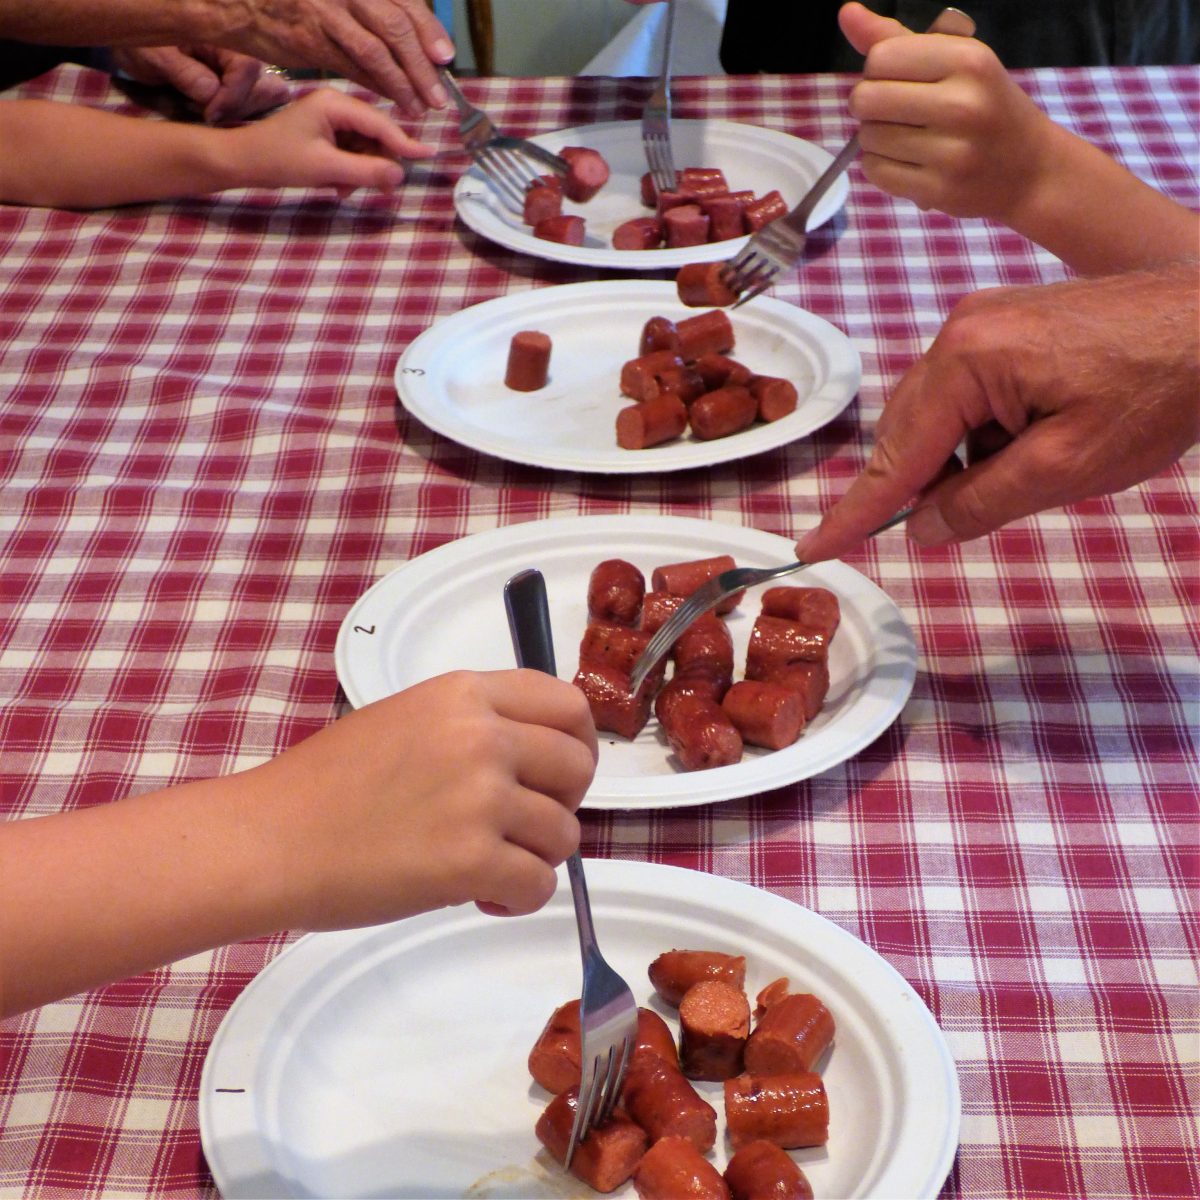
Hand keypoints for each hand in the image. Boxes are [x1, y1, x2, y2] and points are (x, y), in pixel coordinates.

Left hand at [109, 45, 291, 123]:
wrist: (130, 36)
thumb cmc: (138, 40)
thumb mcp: (154, 56)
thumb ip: (184, 73)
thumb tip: (212, 94)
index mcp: (219, 30)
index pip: (247, 68)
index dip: (233, 97)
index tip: (210, 115)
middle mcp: (237, 45)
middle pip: (259, 85)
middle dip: (236, 107)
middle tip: (206, 116)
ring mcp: (239, 62)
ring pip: (260, 95)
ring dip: (237, 111)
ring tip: (209, 114)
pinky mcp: (236, 77)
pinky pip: (251, 99)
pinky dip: (237, 110)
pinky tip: (217, 113)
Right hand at [211, 0, 454, 117]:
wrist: (234, 2)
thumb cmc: (288, 1)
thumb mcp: (333, 0)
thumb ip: (367, 13)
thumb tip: (407, 43)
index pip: (404, 1)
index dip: (429, 29)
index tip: (445, 56)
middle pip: (397, 25)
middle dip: (423, 63)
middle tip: (439, 93)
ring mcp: (327, 11)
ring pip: (379, 48)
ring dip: (405, 82)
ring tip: (420, 106)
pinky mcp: (311, 39)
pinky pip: (354, 65)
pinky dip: (378, 85)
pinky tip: (393, 100)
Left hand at [230, 88, 435, 193]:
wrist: (242, 162)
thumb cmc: (279, 161)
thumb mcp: (326, 169)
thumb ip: (366, 172)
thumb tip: (401, 175)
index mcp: (336, 104)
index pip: (380, 124)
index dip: (405, 143)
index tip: (429, 156)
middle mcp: (337, 105)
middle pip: (376, 135)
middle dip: (377, 163)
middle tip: (379, 190)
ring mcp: (332, 120)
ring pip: (366, 148)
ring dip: (362, 172)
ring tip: (345, 191)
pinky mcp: (327, 134)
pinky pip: (352, 153)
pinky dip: (350, 172)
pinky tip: (338, 187)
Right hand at [256, 670, 597, 929]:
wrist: (268, 840)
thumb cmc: (323, 786)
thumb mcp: (405, 720)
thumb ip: (471, 726)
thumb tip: (530, 762)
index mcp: (464, 693)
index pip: (567, 703)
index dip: (576, 743)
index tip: (558, 773)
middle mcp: (481, 736)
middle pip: (578, 767)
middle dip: (561, 803)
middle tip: (520, 827)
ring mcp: (479, 797)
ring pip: (565, 833)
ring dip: (536, 858)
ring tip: (487, 866)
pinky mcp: (470, 860)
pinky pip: (541, 886)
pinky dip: (518, 900)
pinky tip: (480, 896)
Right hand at [793, 265, 1199, 560]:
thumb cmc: (1158, 392)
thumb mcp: (1066, 469)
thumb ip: (981, 503)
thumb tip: (920, 530)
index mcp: (967, 361)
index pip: (896, 456)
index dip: (855, 511)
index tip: (812, 547)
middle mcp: (959, 331)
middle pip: (906, 432)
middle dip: (921, 482)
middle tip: (957, 520)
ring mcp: (981, 321)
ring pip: (935, 414)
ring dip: (959, 458)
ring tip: (1028, 467)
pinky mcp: (1006, 322)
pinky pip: (964, 392)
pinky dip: (981, 432)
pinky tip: (1030, 441)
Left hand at [837, 1, 1054, 222]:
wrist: (1031, 169)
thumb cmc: (986, 106)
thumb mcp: (956, 61)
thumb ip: (897, 40)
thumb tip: (847, 13)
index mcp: (968, 60)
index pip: (880, 57)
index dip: (877, 69)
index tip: (898, 80)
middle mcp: (962, 104)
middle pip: (866, 99)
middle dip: (869, 105)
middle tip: (894, 111)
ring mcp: (951, 153)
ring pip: (867, 138)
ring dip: (875, 138)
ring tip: (906, 137)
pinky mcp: (938, 190)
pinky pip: (875, 171)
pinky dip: (880, 166)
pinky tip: (907, 161)